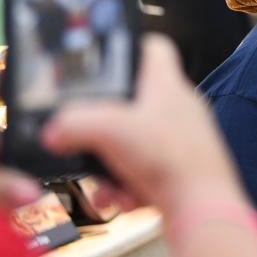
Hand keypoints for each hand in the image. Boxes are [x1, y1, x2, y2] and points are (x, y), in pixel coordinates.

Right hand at [41, 34, 246, 216]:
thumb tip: (53, 130)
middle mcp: (177, 108)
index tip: (101, 61)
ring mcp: (181, 139)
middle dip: (103, 125)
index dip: (127, 48)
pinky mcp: (179, 168)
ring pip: (132, 143)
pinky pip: (141, 171)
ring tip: (104, 183)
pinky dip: (126, 187)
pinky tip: (120, 199)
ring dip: (110, 165)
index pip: (154, 47)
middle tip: (85, 136)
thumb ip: (73, 124)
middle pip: (132, 102)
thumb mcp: (109, 131)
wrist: (203, 209)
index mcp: (168, 85)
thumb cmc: (170, 159)